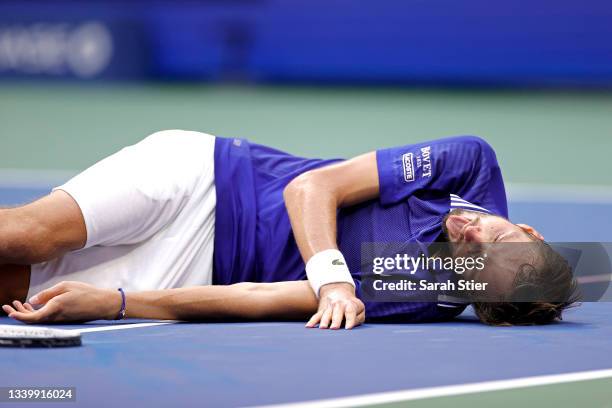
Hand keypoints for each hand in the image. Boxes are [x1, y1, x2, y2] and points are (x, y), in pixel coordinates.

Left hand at [1, 281, 120, 323]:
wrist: (103, 304)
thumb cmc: (86, 293)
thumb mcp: (66, 287)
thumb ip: (48, 294)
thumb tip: (32, 301)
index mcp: (55, 308)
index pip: (32, 317)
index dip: (19, 316)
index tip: (10, 312)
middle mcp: (55, 316)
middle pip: (32, 319)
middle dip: (17, 313)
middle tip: (6, 306)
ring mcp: (59, 319)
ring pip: (37, 318)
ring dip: (26, 312)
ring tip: (17, 303)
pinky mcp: (63, 318)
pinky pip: (45, 318)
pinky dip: (36, 312)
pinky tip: (33, 305)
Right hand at [305, 282, 364, 329]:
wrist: (339, 293)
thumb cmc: (353, 307)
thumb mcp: (360, 310)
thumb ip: (358, 318)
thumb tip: (350, 326)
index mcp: (349, 304)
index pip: (350, 311)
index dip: (350, 319)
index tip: (348, 328)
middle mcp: (338, 304)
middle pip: (337, 311)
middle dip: (336, 320)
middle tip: (334, 328)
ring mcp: (329, 307)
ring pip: (326, 314)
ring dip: (324, 321)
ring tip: (323, 328)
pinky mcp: (321, 311)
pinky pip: (316, 316)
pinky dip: (312, 321)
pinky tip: (308, 327)